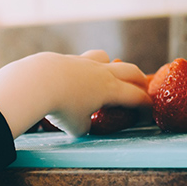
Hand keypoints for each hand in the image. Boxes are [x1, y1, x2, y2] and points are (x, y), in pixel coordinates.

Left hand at [0, 50, 150, 137]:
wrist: (37, 82)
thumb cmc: (60, 108)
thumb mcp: (77, 127)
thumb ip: (85, 126)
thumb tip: (83, 124)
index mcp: (110, 90)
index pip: (136, 97)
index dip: (146, 106)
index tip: (148, 112)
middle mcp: (102, 73)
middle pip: (130, 70)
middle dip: (139, 80)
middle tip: (142, 88)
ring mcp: (84, 62)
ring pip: (106, 58)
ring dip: (112, 66)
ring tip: (108, 75)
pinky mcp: (66, 59)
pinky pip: (82, 60)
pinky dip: (85, 68)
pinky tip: (76, 78)